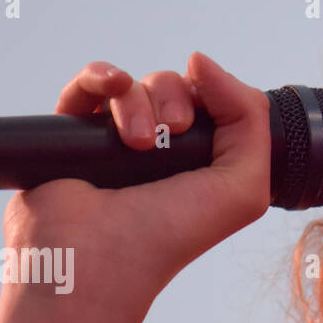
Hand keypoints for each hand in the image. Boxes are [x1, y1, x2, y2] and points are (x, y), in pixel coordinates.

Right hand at [0, 52, 272, 320]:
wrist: (94, 260)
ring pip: (132, 85)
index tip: (200, 121)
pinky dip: (100, 75)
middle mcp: (160, 154)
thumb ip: (251, 122)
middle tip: (170, 133)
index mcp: (201, 165)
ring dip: (137, 101)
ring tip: (135, 142)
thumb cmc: (168, 236)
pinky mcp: (71, 135)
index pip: (213, 105)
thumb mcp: (242, 189)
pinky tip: (108, 87)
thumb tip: (201, 61)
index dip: (212, 97)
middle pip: (173, 88)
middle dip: (175, 98)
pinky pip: (89, 83)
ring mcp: (114, 143)